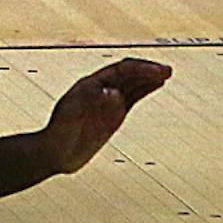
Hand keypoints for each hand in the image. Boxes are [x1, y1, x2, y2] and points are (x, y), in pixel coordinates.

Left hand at [42, 57, 172, 175]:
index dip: (138, 69)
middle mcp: (100, 89)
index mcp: (90, 84)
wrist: (55, 153)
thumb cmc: (60, 133)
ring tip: (166, 74)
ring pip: (131, 84)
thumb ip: (92, 104)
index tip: (155, 72)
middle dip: (147, 70)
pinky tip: (154, 85)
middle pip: (127, 74)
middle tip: (167, 70)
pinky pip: (132, 98)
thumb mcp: (73, 117)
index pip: (119, 71)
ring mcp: (107, 102)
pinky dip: (144, 90)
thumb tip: (116, 93)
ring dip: (148, 77)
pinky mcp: (112, 115)